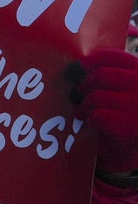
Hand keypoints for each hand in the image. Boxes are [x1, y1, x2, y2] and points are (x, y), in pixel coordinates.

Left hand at [71, 49, 137, 172]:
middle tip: (75, 95)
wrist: (134, 146)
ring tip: (82, 112)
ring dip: (83, 105)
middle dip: (83, 86)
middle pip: (101, 76)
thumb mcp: (119, 89)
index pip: (112, 57)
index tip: (75, 69)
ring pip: (96, 96)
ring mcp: (137, 106)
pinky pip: (97, 116)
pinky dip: (90, 119)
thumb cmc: (122, 113)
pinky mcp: (130, 127)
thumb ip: (105, 76)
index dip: (89, 61)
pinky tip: (92, 123)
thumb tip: (72, 68)